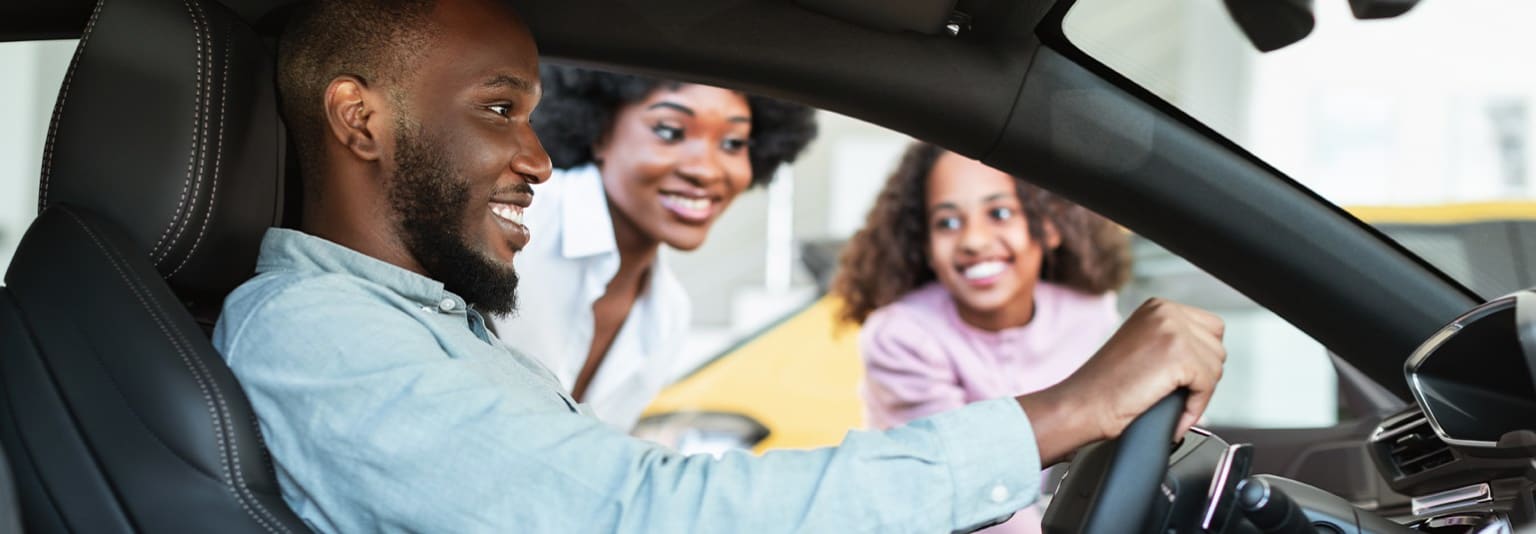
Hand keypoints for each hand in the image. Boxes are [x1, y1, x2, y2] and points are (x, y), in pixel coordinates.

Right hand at [1017, 298, 1224, 464]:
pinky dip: (1196, 407)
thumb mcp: (1142, 346)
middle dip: (1202, 375)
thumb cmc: (1105, 386)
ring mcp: (1173, 330)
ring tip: (1172, 403)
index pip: (1210, 328)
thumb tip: (1207, 357)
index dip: (1200, 359)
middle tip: (1177, 393)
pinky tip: (1175, 415)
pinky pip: (1208, 385)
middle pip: (1216, 346)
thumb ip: (1172, 341)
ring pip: (1216, 366)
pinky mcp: (1178, 355)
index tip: (1184, 379)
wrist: (1082, 404)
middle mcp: (1166, 311)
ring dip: (1199, 392)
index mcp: (1158, 306)